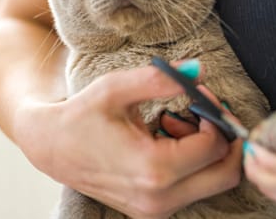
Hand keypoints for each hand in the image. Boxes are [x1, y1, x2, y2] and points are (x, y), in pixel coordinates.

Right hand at [15, 65, 241, 218]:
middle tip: (203, 111)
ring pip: (213, 183)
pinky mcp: (151, 210)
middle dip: (224, 138)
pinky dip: (193, 164)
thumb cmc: (81, 115)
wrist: (50, 147)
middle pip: (225, 174)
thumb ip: (161, 79)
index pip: (214, 145)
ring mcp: (155, 210)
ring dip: (206, 151)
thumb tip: (200, 70)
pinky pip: (193, 189)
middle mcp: (159, 198)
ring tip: (174, 123)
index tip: (197, 93)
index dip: (215, 114)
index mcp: (153, 169)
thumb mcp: (116, 89)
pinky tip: (166, 139)